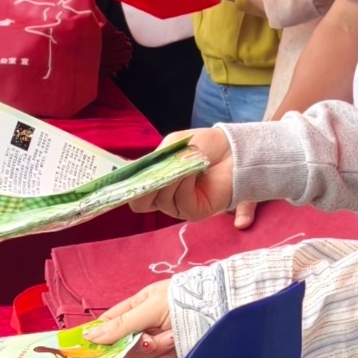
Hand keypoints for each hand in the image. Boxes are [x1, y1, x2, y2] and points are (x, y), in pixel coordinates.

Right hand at [83, 281, 179, 357]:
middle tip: (155, 337)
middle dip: (141, 345)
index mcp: (137, 308)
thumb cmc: (186, 299)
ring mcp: (159, 346)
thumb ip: (122, 324)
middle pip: (125, 348)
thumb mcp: (151, 307)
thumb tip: (90, 336)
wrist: (221, 309)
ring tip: (177, 337)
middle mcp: (145, 328)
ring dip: (160, 350)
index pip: (110, 324)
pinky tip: (181, 347)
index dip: (99, 336)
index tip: (88, 347)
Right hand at [129, 128, 248, 226]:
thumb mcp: (171, 146)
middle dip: (144, 186)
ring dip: (170, 178)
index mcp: (156, 181)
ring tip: (183, 163)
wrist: (232, 149)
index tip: (125, 176)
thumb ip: (154, 161)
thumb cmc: (203, 146)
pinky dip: (184, 184)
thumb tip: (138, 174)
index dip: (126, 185)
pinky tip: (192, 171)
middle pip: (139, 204)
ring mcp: (179, 206)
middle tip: (155, 171)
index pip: (133, 191)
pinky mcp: (195, 212)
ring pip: (160, 201)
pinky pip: (181, 202)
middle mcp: (164, 197)